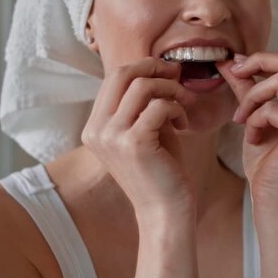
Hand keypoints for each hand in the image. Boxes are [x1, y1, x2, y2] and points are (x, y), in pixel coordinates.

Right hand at [82, 57, 196, 218]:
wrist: (165, 210)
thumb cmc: (161, 169)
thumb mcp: (145, 130)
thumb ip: (144, 103)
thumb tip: (157, 69)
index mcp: (94, 127)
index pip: (113, 78)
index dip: (143, 67)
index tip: (168, 72)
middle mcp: (96, 130)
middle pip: (121, 74)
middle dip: (154, 67)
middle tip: (177, 75)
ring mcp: (112, 137)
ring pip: (142, 86)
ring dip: (171, 89)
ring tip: (183, 106)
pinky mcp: (134, 143)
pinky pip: (159, 106)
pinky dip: (176, 108)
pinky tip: (183, 124)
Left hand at [218, 53, 277, 212]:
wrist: (272, 201)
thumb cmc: (267, 165)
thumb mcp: (255, 118)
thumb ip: (248, 90)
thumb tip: (231, 62)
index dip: (265, 59)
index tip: (237, 66)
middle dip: (259, 62)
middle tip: (234, 73)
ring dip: (252, 98)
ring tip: (243, 120)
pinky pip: (274, 108)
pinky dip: (254, 120)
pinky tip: (252, 139)